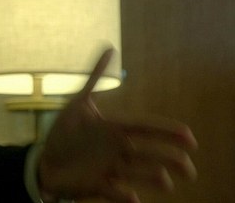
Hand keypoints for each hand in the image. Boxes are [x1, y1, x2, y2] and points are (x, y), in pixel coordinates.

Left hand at [37, 49, 197, 202]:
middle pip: (150, 154)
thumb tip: (110, 47)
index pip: (146, 128)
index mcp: (116, 130)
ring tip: (166, 182)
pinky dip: (125, 196)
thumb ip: (94, 76)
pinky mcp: (98, 185)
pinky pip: (115, 192)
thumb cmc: (65, 133)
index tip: (189, 136)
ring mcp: (110, 169)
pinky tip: (134, 198)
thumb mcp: (77, 103)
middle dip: (171, 160)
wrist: (45, 160)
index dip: (167, 132)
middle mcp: (118, 150)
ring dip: (153, 177)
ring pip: (138, 174)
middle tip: (190, 169)